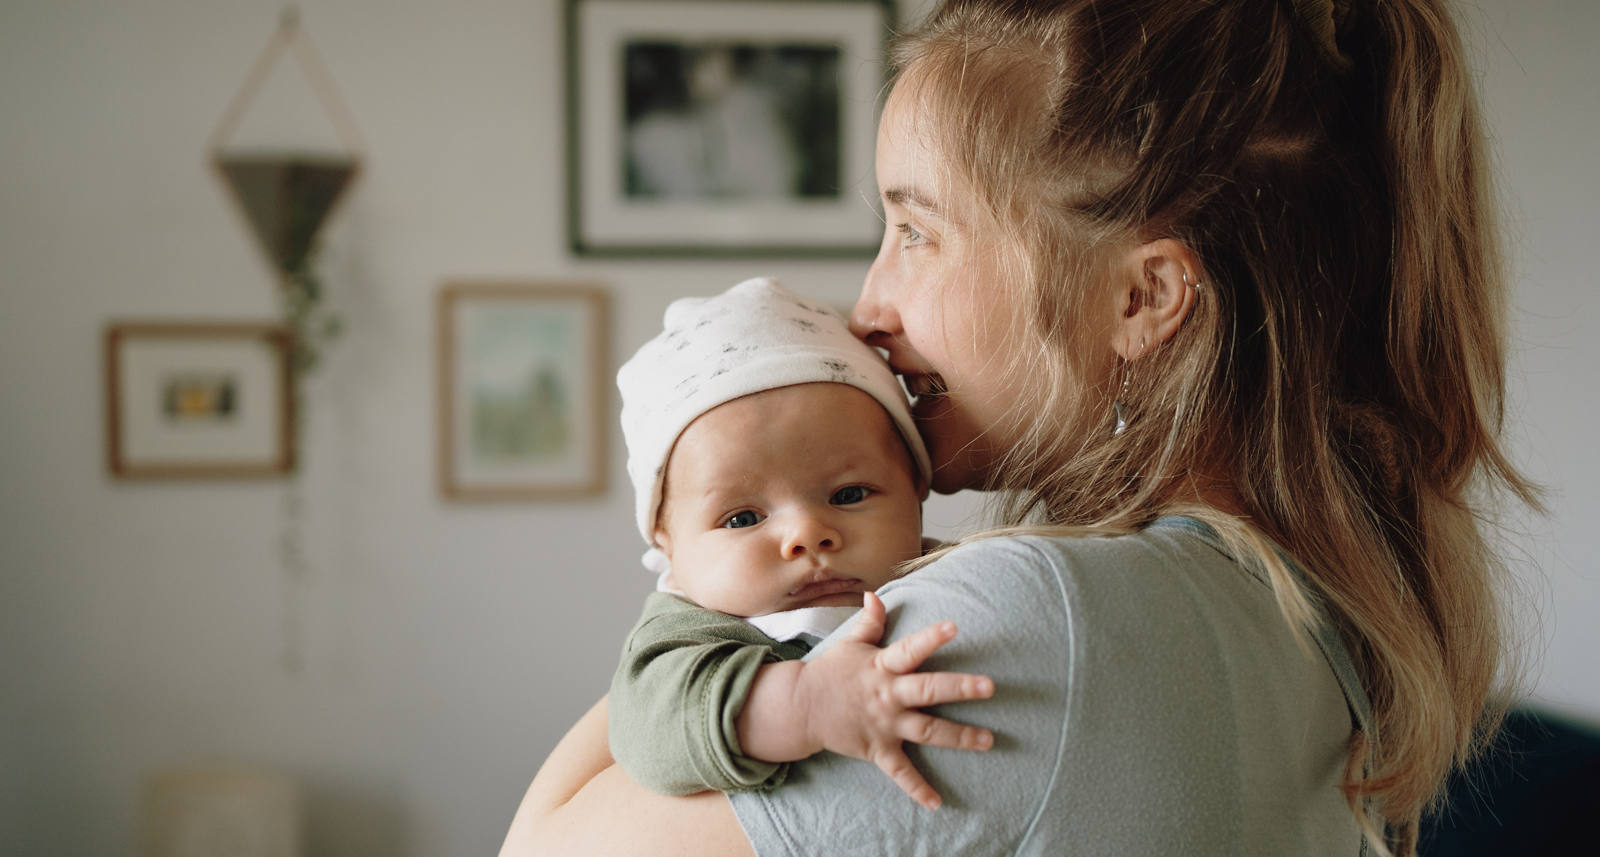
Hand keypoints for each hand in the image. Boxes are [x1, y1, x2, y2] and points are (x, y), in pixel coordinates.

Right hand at [796, 592, 993, 808]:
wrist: (802, 708)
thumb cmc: (832, 671)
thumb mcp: (849, 643)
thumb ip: (869, 622)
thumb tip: (875, 597)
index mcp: (882, 667)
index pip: (910, 649)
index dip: (931, 638)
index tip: (954, 627)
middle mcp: (887, 696)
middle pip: (926, 690)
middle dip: (958, 688)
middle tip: (989, 686)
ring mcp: (884, 725)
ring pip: (926, 731)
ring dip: (958, 737)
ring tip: (987, 740)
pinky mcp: (878, 750)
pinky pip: (900, 772)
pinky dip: (917, 789)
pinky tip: (937, 803)